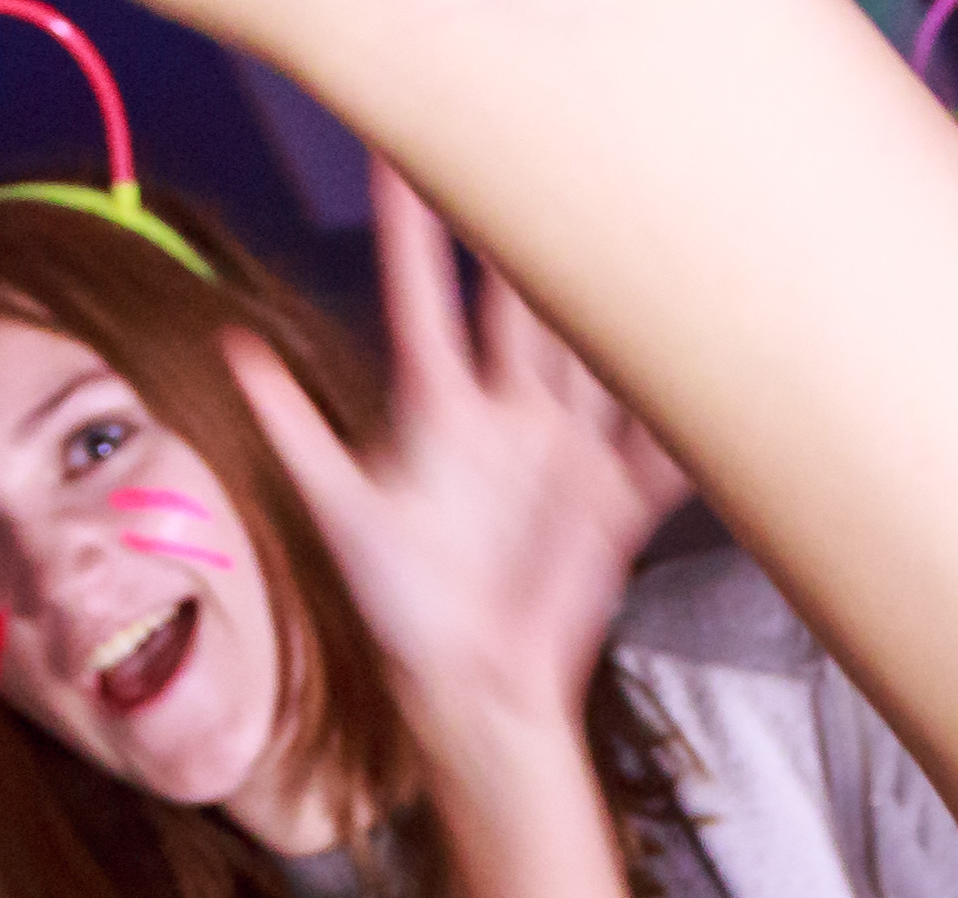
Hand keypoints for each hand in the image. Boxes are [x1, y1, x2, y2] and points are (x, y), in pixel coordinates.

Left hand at [224, 164, 686, 741]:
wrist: (476, 696)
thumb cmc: (403, 612)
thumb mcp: (340, 514)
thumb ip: (293, 427)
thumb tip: (232, 345)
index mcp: (439, 411)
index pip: (424, 296)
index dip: (414, 226)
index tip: (403, 151)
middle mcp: (508, 416)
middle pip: (524, 300)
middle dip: (534, 224)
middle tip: (541, 142)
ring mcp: (569, 452)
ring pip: (600, 348)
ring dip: (621, 287)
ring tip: (639, 212)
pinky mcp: (620, 501)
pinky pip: (666, 441)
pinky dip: (696, 404)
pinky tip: (725, 345)